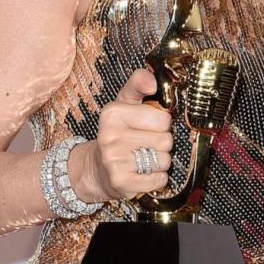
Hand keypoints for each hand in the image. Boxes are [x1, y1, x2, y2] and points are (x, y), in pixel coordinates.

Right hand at [70, 68, 173, 201]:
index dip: (161, 124)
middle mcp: (110, 136)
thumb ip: (138, 84)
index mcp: (113, 113)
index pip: (163, 119)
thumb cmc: (118, 133)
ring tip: (143, 159)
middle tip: (145, 144)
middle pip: (166, 140)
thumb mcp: (124, 104)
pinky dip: (157, 178)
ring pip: (164, 160)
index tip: (148, 127)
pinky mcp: (122, 182)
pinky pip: (159, 179)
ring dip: (160, 162)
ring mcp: (114, 160)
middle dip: (161, 143)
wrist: (98, 169)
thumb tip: (152, 82)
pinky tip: (143, 173)